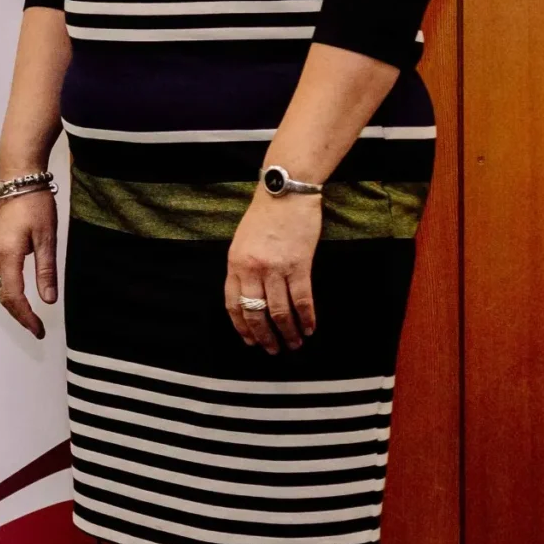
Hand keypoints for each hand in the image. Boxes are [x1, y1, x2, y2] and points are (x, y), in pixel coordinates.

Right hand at [0, 189, 58, 338]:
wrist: (18, 178)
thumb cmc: (35, 204)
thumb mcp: (47, 238)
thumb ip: (46, 271)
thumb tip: (48, 300)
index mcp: (6, 255)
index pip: (14, 296)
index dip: (26, 316)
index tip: (39, 330)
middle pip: (2, 295)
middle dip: (18, 315)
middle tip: (36, 328)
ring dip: (13, 304)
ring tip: (30, 316)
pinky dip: (9, 290)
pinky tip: (22, 295)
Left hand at [226, 191, 322, 351]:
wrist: (285, 193)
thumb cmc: (264, 216)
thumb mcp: (242, 242)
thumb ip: (243, 268)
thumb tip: (250, 296)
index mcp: (234, 263)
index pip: (233, 304)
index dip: (242, 327)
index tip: (250, 341)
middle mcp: (251, 269)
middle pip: (255, 313)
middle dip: (264, 337)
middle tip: (273, 350)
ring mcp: (275, 268)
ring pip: (280, 311)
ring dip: (288, 332)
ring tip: (295, 344)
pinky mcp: (299, 265)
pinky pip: (302, 300)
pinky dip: (307, 318)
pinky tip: (310, 328)